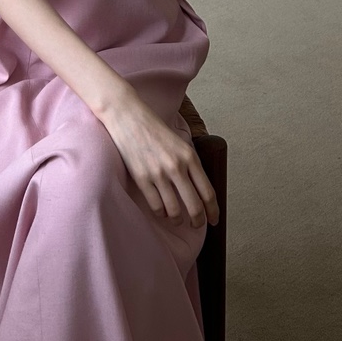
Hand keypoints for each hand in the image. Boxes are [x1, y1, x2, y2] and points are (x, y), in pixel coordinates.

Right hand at [100, 89, 219, 227]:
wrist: (127, 116)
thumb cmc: (154, 127)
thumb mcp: (180, 141)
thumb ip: (190, 162)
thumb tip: (198, 189)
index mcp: (190, 156)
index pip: (208, 192)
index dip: (213, 211)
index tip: (214, 220)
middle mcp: (176, 166)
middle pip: (194, 206)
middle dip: (198, 221)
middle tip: (196, 224)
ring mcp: (158, 174)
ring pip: (174, 211)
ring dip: (177, 219)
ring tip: (177, 218)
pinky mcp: (141, 178)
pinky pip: (156, 206)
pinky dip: (161, 212)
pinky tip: (161, 210)